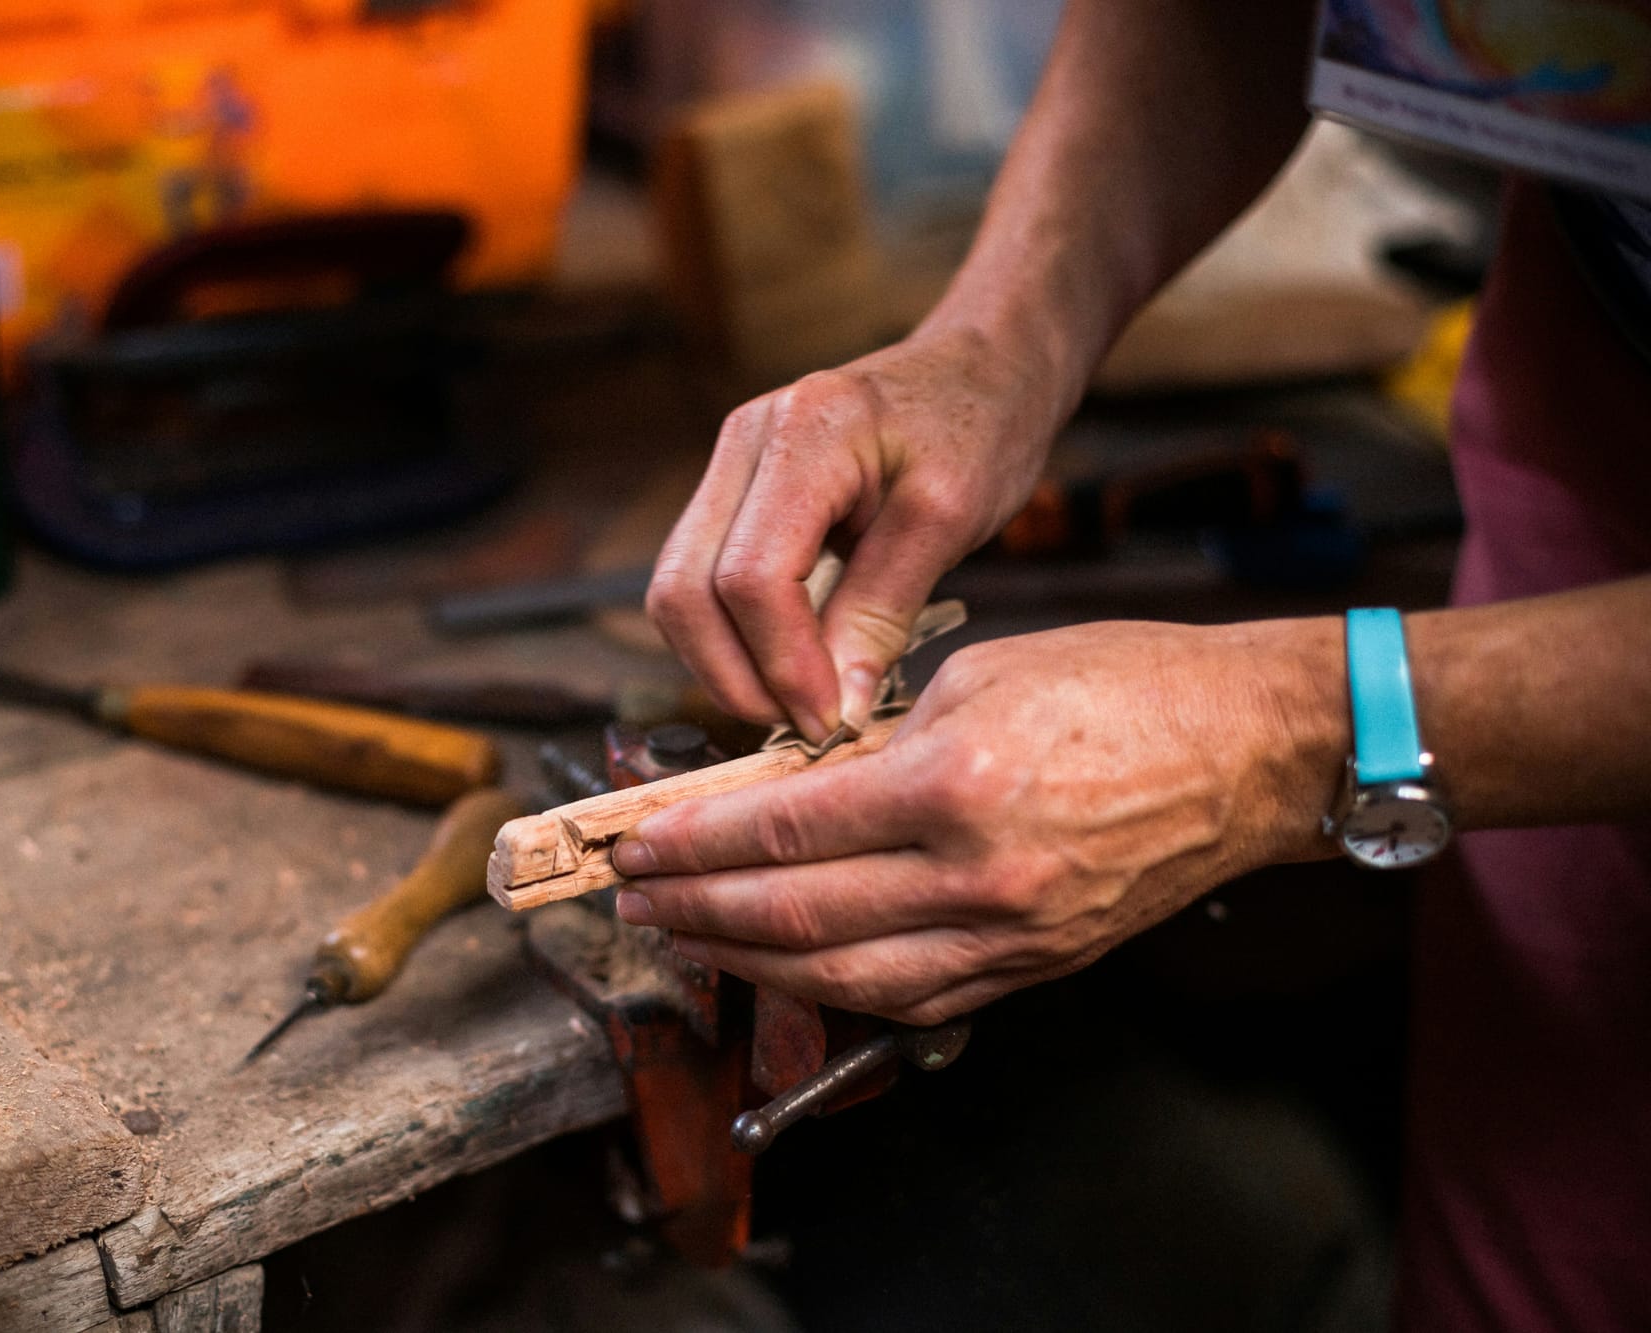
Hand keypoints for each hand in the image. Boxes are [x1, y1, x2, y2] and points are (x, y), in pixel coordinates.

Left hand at [610, 619, 1343, 1023]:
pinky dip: (833, 990)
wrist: (1254, 748)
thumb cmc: (1128, 685)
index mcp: (955, 783)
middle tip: (634, 898)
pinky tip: (784, 969)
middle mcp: (977, 876)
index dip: (695, 842)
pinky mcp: (1035, 968)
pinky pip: (912, 1000)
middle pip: (797, 914)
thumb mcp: (980, 674)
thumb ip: (875, 741)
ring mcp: (1010, 936)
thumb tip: (785, 785)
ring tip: (687, 938)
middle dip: (699, 908)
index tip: (637, 840)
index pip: (785, 827)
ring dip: (749, 962)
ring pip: (844, 977)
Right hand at [646, 325, 1066, 741]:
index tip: (829, 719)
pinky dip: (733, 636)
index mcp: (805, 434)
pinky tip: (789, 666)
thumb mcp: (951, 518)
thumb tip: (832, 706)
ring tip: (796, 702)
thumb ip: (883, 611)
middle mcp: (744, 440)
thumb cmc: (981, 424)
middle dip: (734, 675)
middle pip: (685, 589)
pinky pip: (703, 581)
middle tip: (802, 726)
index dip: (781, 663)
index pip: (751, 576)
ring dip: (724, 662)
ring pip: (678, 592)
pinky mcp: (734, 492)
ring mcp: (729, 463)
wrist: (981, 366)